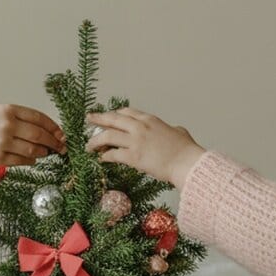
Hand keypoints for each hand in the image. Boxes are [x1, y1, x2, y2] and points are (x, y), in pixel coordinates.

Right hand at [0, 104, 64, 166]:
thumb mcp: (0, 112)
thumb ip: (22, 118)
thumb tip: (48, 131)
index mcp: (9, 110)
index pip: (39, 118)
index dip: (54, 127)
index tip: (62, 134)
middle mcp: (7, 125)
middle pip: (39, 135)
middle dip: (54, 142)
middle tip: (61, 147)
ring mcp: (2, 142)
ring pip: (33, 150)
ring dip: (44, 153)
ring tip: (46, 152)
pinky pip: (22, 162)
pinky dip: (31, 161)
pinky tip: (32, 159)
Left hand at [86, 108, 204, 186]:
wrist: (187, 163)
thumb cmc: (186, 151)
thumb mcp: (179, 132)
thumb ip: (172, 129)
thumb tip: (174, 130)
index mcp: (150, 120)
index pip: (126, 112)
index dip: (114, 114)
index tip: (108, 117)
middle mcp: (140, 127)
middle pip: (112, 119)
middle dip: (98, 119)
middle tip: (89, 119)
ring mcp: (135, 141)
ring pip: (107, 135)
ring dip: (95, 140)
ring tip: (89, 146)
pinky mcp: (132, 157)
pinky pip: (112, 154)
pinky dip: (105, 156)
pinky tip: (101, 158)